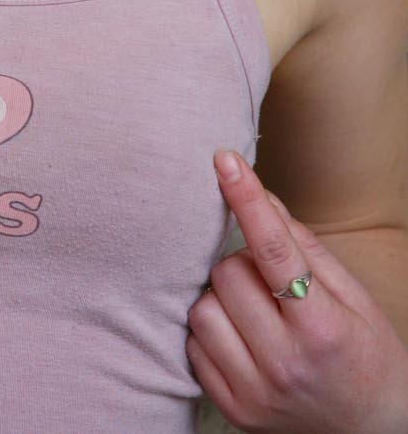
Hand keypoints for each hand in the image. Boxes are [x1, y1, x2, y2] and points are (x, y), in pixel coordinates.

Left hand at [187, 149, 407, 433]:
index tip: (225, 160)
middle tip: (270, 282)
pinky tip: (242, 338)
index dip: (246, 199)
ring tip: (256, 312)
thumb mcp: (353, 297)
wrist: (373, 433)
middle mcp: (285, 364)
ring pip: (202, 308)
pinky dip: (211, 331)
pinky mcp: (233, 411)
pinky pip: (193, 346)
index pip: (274, 251)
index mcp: (322, 329)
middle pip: (227, 273)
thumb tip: (259, 195)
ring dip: (223, 298)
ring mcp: (255, 393)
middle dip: (242, 263)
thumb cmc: (366, 354)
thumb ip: (303, 245)